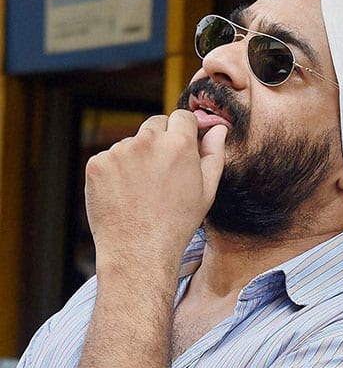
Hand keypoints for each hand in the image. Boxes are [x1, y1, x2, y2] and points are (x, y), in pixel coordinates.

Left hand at [84, 109, 226, 272]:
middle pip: (155, 124)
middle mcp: (147, 141)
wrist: (139, 250)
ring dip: (137, 159)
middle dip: (160, 142)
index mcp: (179, 145)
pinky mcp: (98, 163)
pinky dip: (116, 173)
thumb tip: (219, 129)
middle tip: (162, 175)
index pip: (182, 117)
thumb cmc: (178, 224)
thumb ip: (214, 155)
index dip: (184, 131)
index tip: (182, 148)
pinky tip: (124, 196)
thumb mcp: (207, 191)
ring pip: (131, 144)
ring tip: (142, 192)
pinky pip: (110, 159)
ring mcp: (119, 151)